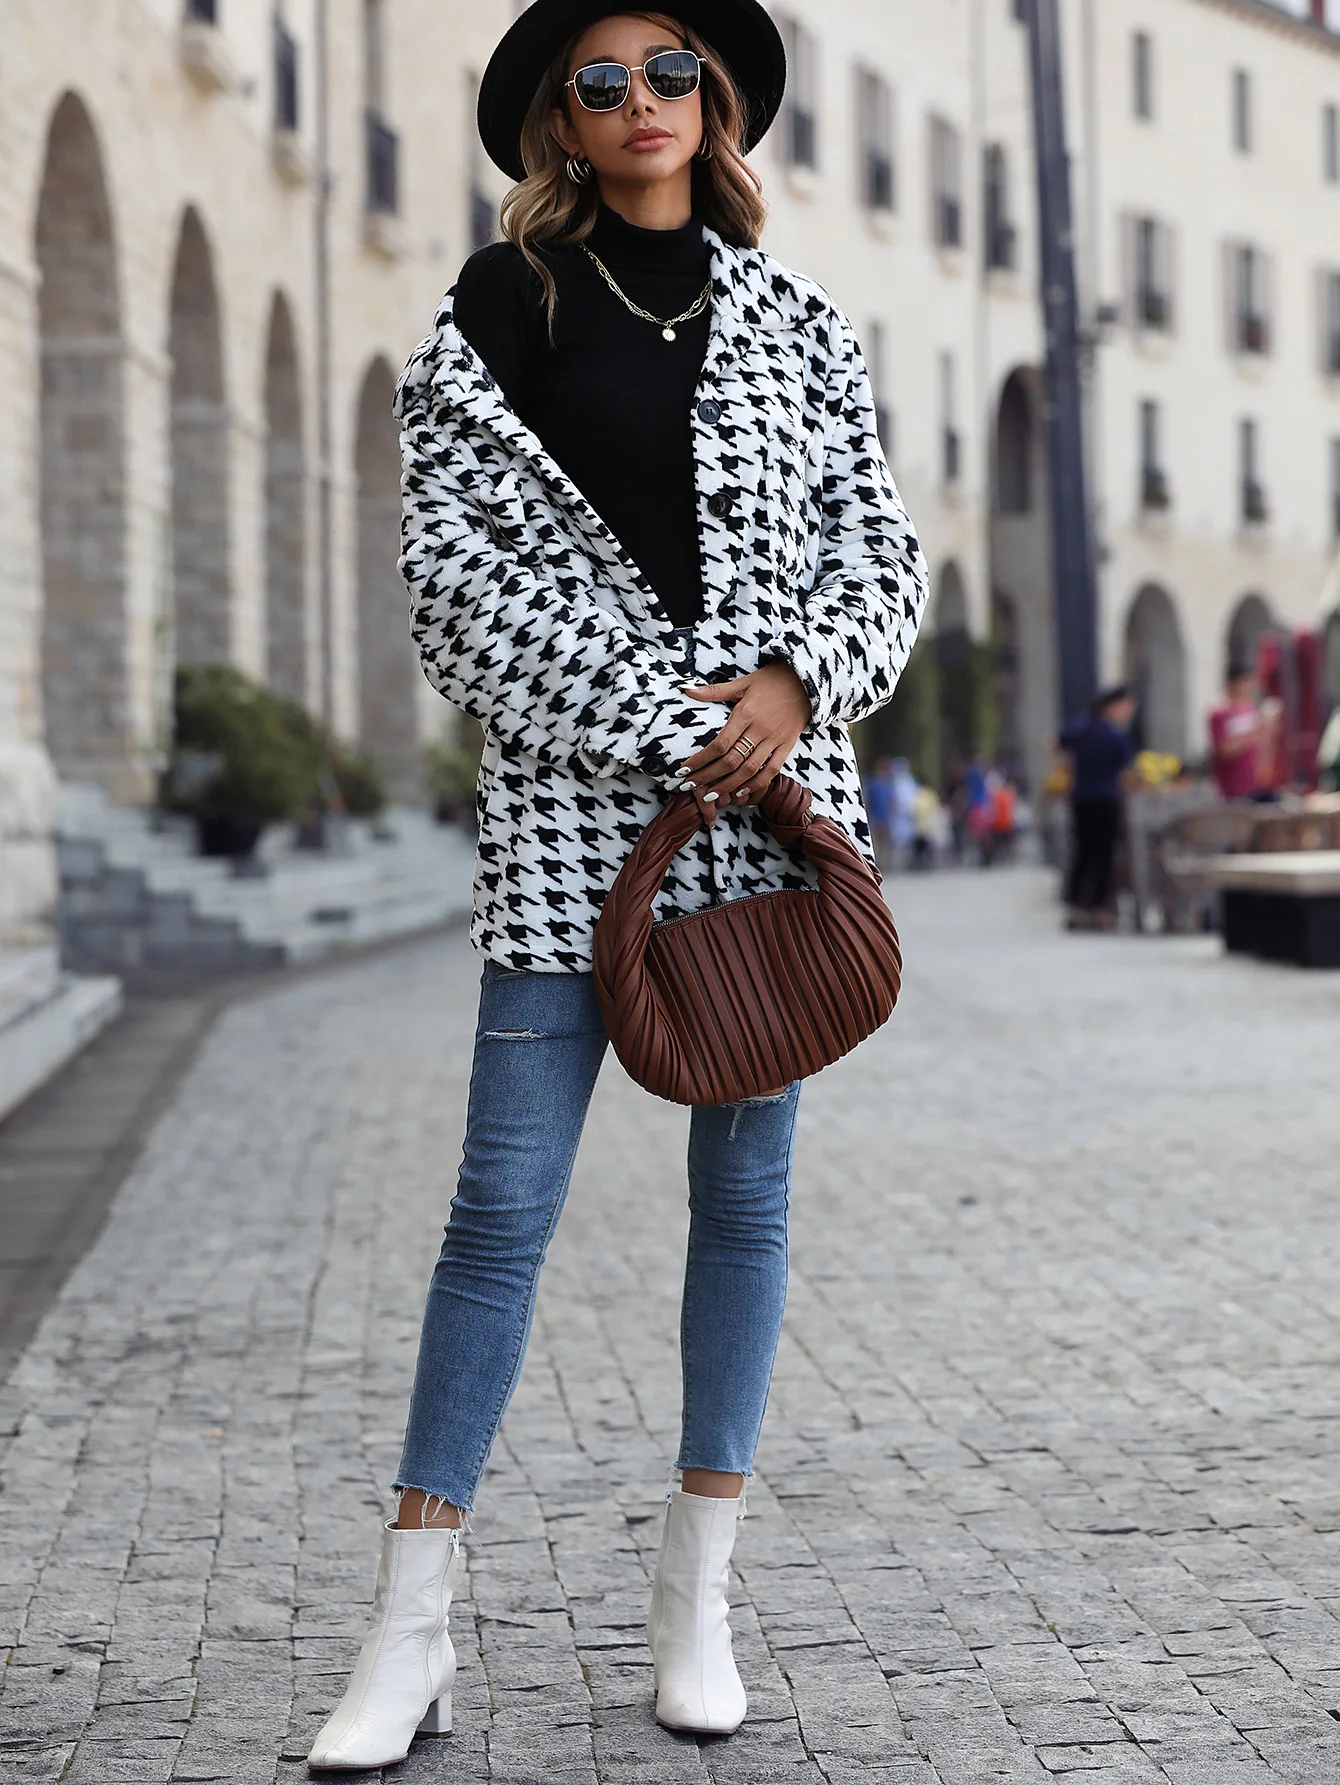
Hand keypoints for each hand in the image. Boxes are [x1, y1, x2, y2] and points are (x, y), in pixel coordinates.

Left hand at [680, 664, 811, 824]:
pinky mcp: (788, 745)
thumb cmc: (771, 681)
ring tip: (711, 797)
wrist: (807, 681)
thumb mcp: (743, 682)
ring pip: (750, 769)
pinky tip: (741, 792)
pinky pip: (772, 769)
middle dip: (708, 777)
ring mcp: (775, 739)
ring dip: (728, 785)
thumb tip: (686, 689)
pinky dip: (757, 783)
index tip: (683, 771)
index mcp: (745, 713)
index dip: (700, 760)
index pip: (719, 743)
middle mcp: (759, 729)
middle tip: (690, 787)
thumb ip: (714, 691)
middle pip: (731, 760)